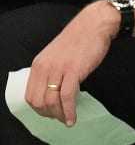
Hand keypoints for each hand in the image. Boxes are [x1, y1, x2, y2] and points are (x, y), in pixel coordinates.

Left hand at [25, 1, 118, 125]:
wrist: (94, 24)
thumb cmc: (79, 39)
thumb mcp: (56, 55)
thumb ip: (51, 71)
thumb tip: (53, 90)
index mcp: (38, 65)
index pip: (30, 96)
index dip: (39, 109)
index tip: (50, 113)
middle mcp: (45, 68)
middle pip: (39, 102)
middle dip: (49, 114)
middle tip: (60, 117)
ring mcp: (59, 69)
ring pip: (52, 102)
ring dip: (59, 115)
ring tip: (67, 119)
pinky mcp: (74, 71)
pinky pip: (67, 97)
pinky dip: (69, 111)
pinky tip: (73, 118)